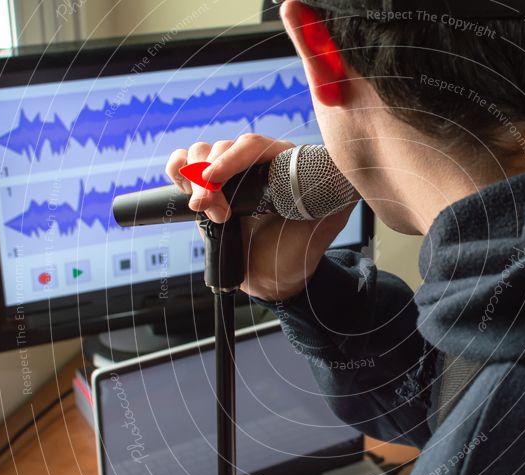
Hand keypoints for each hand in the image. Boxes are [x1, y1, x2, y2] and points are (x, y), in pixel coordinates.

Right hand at [165, 134, 355, 300]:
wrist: (276, 280)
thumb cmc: (301, 251)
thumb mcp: (326, 224)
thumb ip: (337, 197)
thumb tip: (347, 172)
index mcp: (282, 163)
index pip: (252, 144)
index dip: (231, 158)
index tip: (216, 179)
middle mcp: (254, 164)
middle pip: (221, 148)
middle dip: (210, 178)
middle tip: (219, 214)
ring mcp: (229, 177)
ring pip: (199, 153)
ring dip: (195, 179)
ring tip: (210, 214)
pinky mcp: (207, 190)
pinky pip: (181, 166)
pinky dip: (177, 173)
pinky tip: (190, 198)